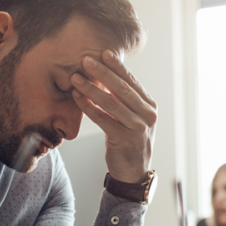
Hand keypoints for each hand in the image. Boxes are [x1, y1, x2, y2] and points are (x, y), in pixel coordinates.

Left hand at [71, 50, 157, 184]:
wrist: (134, 172)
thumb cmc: (128, 141)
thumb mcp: (131, 118)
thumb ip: (123, 100)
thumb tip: (106, 76)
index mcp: (149, 106)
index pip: (132, 82)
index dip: (117, 67)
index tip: (104, 52)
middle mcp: (147, 115)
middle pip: (122, 89)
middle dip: (103, 72)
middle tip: (86, 59)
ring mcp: (138, 127)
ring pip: (111, 103)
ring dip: (91, 89)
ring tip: (76, 78)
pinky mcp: (125, 139)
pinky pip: (103, 119)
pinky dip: (89, 107)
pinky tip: (77, 98)